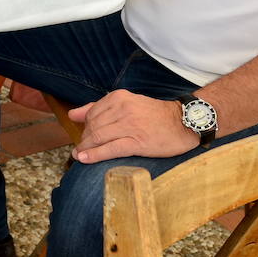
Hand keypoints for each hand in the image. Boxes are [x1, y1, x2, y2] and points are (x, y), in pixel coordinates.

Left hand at [67, 90, 196, 163]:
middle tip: (81, 149)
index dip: (84, 127)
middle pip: (93, 127)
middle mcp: (122, 109)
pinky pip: (110, 149)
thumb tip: (72, 114)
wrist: (185, 122)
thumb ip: (99, 107)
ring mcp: (130, 125)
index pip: (92, 114)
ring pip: (99, 137)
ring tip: (79, 155)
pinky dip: (95, 155)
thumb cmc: (155, 115)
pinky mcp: (137, 142)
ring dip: (86, 148)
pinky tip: (84, 159)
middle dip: (85, 140)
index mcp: (119, 98)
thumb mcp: (127, 103)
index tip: (83, 137)